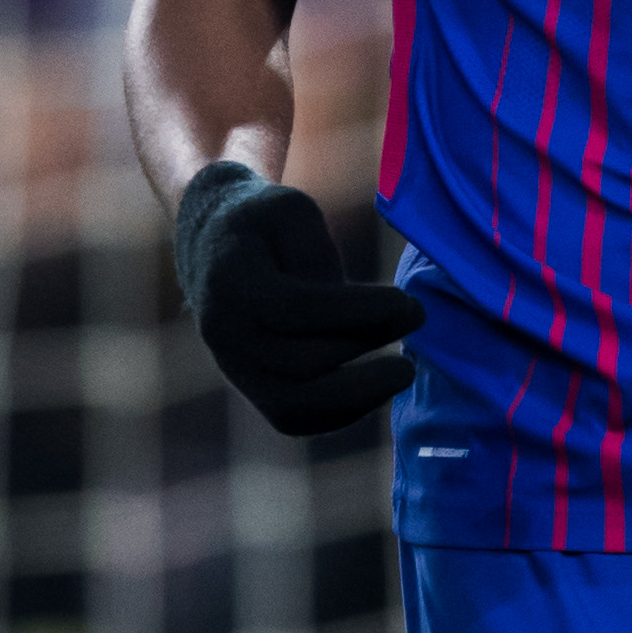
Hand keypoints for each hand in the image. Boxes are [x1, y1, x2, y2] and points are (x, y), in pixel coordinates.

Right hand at [173, 161, 424, 433]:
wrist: (214, 249)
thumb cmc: (266, 223)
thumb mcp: (292, 212)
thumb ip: (318, 256)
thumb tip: (359, 316)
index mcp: (229, 278)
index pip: (294, 309)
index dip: (357, 311)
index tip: (410, 304)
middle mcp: (223, 332)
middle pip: (297, 363)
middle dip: (365, 345)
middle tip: (417, 320)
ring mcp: (233, 368)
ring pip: (292, 407)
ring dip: (358, 397)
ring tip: (404, 370)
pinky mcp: (251, 390)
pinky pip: (294, 420)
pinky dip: (342, 414)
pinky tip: (380, 388)